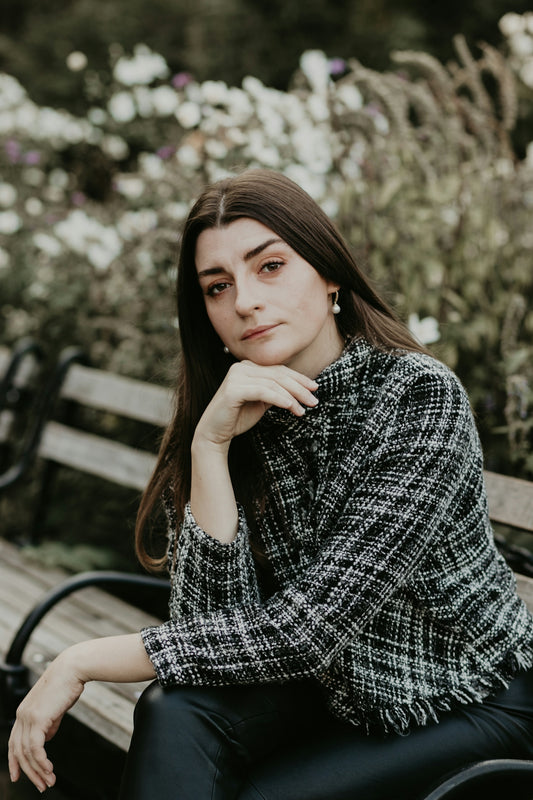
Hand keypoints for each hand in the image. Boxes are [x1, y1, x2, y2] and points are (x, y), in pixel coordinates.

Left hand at [8, 650, 84, 792]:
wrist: (73, 668)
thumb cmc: (67, 684)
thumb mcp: (55, 707)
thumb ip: (49, 723)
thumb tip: (47, 738)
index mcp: (23, 712)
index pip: (14, 742)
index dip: (15, 761)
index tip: (19, 776)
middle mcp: (21, 715)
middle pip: (18, 751)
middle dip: (29, 772)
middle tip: (41, 786)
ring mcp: (28, 716)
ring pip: (27, 752)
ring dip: (38, 770)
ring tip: (49, 781)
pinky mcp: (37, 718)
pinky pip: (36, 747)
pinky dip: (41, 762)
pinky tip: (49, 769)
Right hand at [194, 360, 318, 448]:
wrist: (214, 434)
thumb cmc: (237, 418)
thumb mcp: (261, 402)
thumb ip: (275, 392)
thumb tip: (299, 389)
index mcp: (247, 367)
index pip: (278, 370)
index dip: (299, 378)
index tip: (314, 388)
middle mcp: (241, 367)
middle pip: (278, 375)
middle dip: (299, 388)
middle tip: (314, 401)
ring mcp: (236, 376)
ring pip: (273, 383)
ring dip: (292, 397)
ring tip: (303, 410)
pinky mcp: (233, 389)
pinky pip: (263, 391)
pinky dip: (279, 398)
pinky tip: (290, 406)